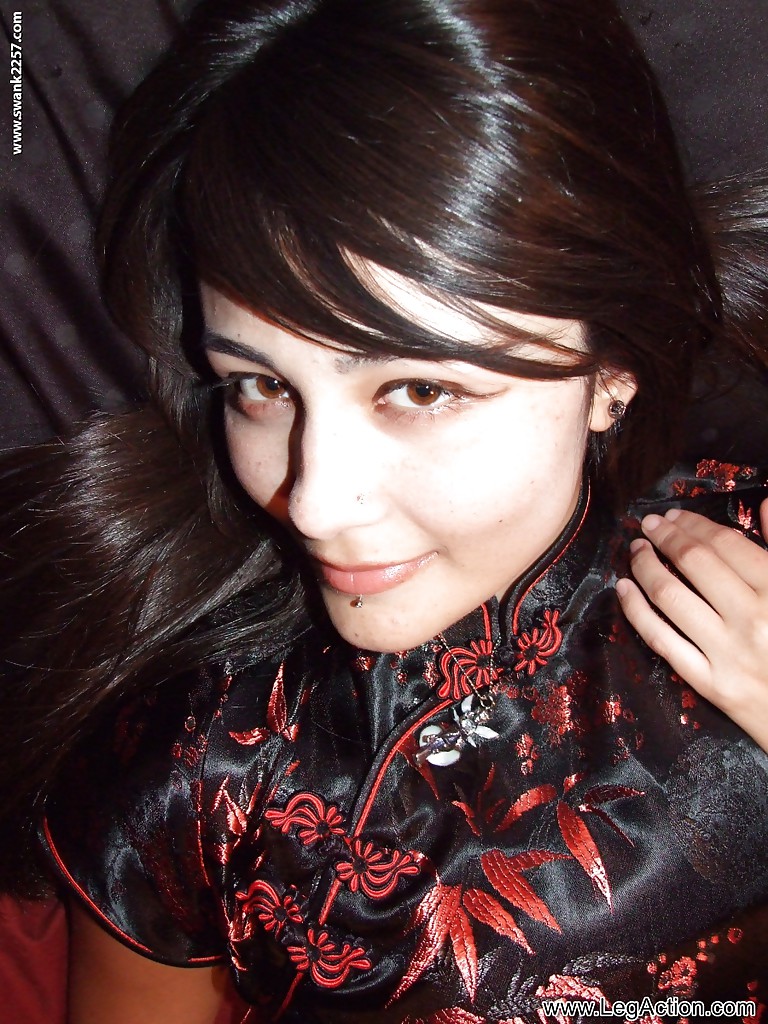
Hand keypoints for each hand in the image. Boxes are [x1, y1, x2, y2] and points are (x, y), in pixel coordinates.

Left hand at [615, 498, 767, 752]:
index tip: (674, 515)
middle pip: (695, 564)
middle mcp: (754, 618)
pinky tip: (624, 589)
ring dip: (646, 567)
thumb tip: (765, 504)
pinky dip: (637, 611)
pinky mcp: (712, 684)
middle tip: (648, 524)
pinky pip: (663, 641)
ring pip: (671, 597)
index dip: (695, 524)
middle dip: (666, 537)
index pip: (728, 545)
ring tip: (636, 551)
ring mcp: (729, 653)